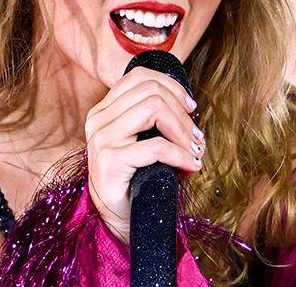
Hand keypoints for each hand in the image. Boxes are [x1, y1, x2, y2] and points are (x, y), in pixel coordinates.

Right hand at [84, 67, 205, 243]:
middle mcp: (98, 119)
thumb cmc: (135, 178)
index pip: (138, 76)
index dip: (171, 86)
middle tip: (197, 136)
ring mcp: (101, 139)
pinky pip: (156, 146)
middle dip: (182, 112)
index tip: (190, 107)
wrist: (118, 218)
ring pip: (153, 109)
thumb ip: (154, 118)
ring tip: (195, 149)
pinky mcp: (109, 161)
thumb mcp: (142, 140)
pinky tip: (190, 166)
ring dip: (183, 130)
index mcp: (104, 110)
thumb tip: (189, 106)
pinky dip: (181, 154)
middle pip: (150, 91)